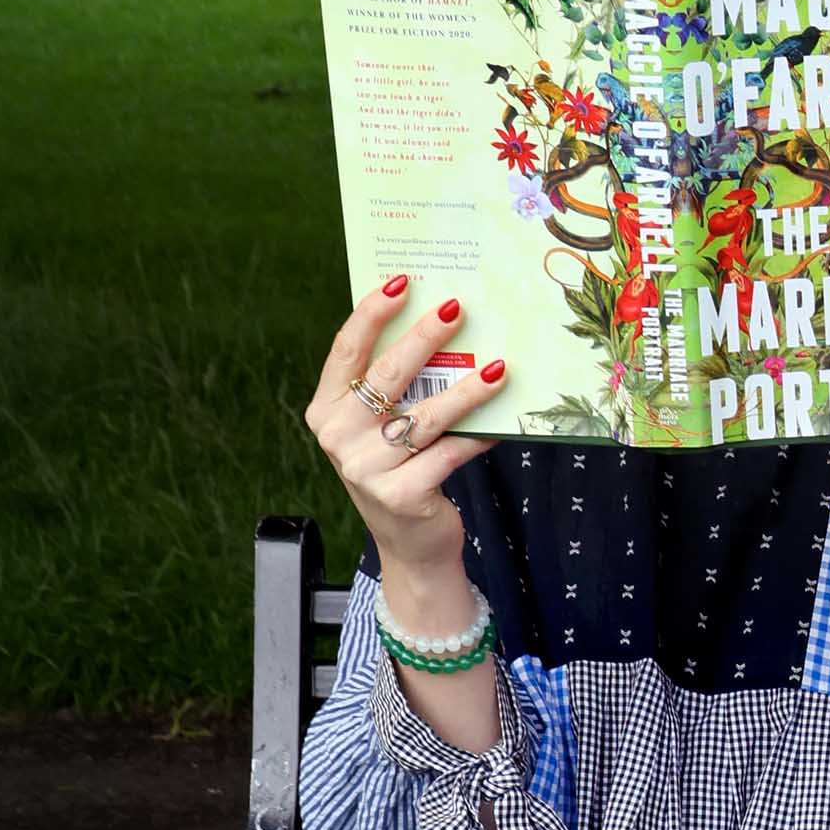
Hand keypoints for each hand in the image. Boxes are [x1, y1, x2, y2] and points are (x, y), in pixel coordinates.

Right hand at [308, 281, 504, 597]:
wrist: (410, 546)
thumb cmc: (399, 472)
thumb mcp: (379, 429)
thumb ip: (390, 389)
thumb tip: (437, 326)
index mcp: (326, 411)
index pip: (346, 350)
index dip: (372, 313)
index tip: (401, 282)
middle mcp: (338, 438)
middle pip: (386, 376)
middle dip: (424, 338)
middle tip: (456, 309)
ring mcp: (367, 470)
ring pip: (425, 416)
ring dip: (466, 389)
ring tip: (498, 367)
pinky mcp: (402, 495)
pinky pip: (450, 453)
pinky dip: (480, 435)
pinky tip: (504, 421)